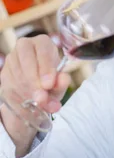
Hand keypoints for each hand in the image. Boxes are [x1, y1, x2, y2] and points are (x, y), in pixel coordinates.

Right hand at [0, 35, 70, 156]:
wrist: (29, 112)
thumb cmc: (48, 95)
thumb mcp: (56, 91)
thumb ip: (59, 84)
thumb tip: (63, 78)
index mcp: (43, 47)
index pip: (43, 45)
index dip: (46, 62)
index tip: (48, 82)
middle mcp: (25, 51)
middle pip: (27, 54)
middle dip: (35, 76)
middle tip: (42, 96)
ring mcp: (12, 63)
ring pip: (16, 68)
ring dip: (28, 88)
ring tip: (40, 103)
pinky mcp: (4, 76)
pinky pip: (9, 81)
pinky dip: (19, 93)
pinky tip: (29, 103)